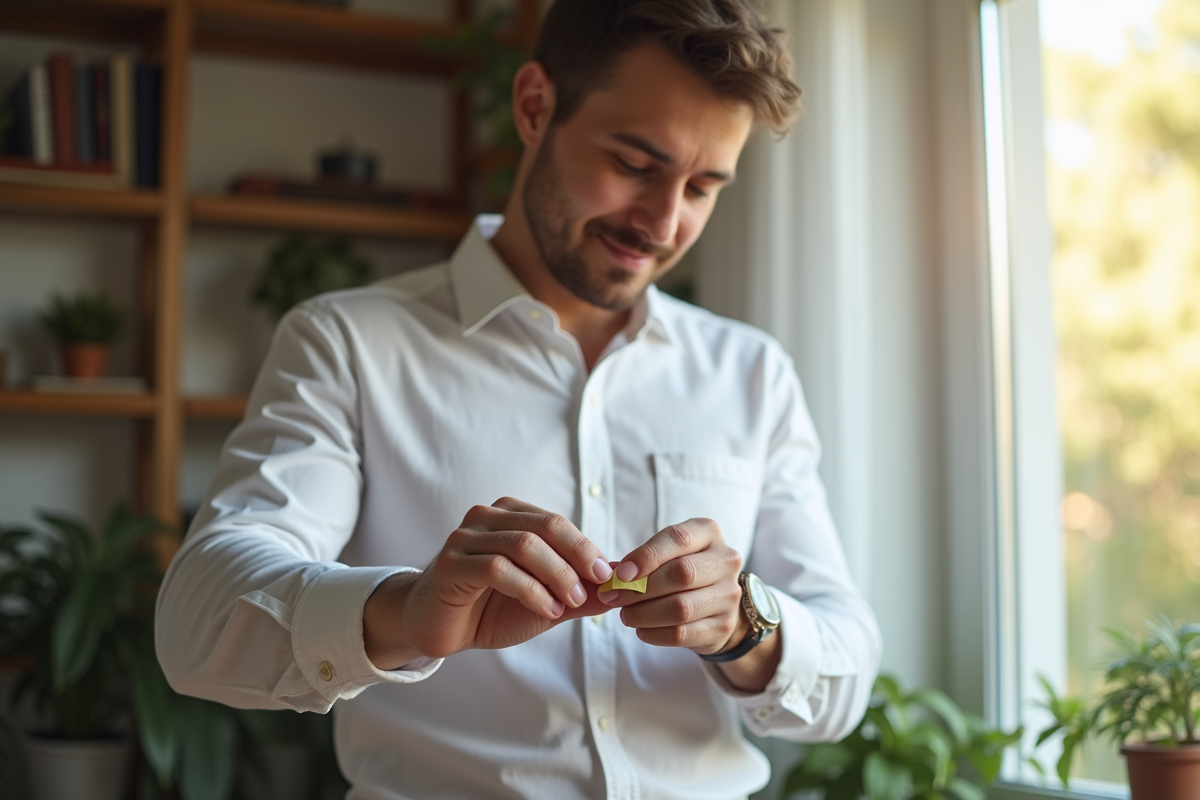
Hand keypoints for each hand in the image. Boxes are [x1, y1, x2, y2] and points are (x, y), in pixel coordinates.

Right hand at [364, 497, 612, 668]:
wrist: (440, 629)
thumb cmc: (491, 609)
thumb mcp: (546, 601)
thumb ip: (581, 593)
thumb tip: (622, 586)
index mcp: (510, 515)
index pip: (557, 523)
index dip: (587, 548)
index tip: (610, 577)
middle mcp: (486, 518)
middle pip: (545, 527)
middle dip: (577, 558)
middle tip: (597, 587)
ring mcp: (465, 538)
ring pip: (523, 545)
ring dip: (556, 576)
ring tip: (571, 604)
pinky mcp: (451, 564)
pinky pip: (498, 569)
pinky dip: (531, 591)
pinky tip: (546, 610)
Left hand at [599, 517, 746, 655]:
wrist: (718, 603)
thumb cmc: (683, 570)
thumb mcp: (668, 554)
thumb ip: (642, 559)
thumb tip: (611, 574)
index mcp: (709, 533)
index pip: (678, 539)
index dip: (646, 556)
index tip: (620, 574)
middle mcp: (726, 560)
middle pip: (681, 574)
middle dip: (640, 588)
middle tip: (613, 597)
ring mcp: (729, 595)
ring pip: (681, 608)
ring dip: (644, 614)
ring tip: (626, 615)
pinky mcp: (724, 625)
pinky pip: (683, 633)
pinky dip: (655, 634)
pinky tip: (641, 630)